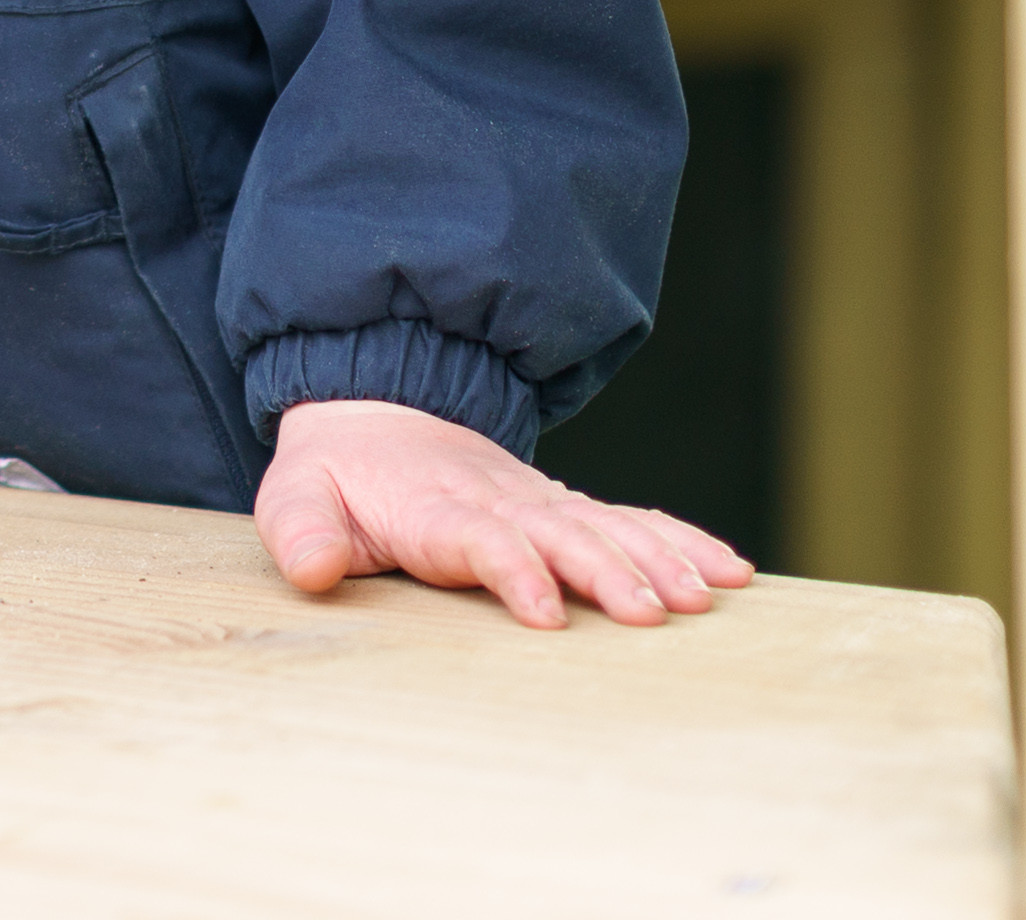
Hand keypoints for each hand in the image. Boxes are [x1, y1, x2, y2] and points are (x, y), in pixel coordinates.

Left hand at [254, 399, 755, 628]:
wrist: (372, 410)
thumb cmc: (336, 473)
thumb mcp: (295, 495)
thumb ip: (299, 530)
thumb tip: (312, 570)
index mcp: (436, 507)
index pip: (482, 538)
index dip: (516, 571)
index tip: (547, 614)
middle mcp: (499, 501)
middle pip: (562, 534)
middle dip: (609, 574)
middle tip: (655, 615)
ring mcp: (538, 502)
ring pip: (608, 527)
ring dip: (658, 561)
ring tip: (706, 598)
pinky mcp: (564, 510)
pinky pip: (631, 520)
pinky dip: (679, 540)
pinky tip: (730, 572)